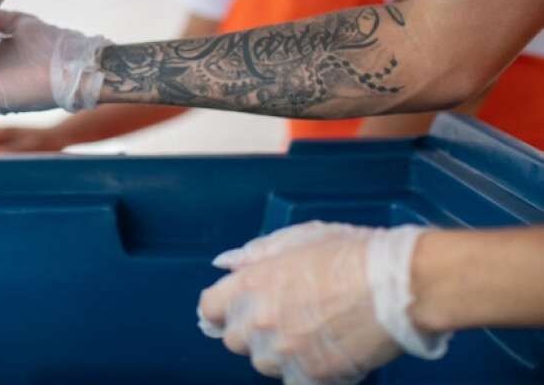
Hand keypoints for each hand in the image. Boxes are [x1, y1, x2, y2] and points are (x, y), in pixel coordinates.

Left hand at [197, 222, 450, 384]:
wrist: (400, 285)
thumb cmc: (355, 256)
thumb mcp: (299, 238)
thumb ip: (257, 254)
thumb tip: (229, 263)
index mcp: (252, 284)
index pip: (210, 308)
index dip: (221, 308)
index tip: (231, 309)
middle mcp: (261, 321)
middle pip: (235, 340)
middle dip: (252, 330)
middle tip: (282, 318)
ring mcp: (285, 353)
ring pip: (264, 364)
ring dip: (279, 353)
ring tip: (310, 334)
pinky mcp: (313, 376)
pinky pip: (293, 383)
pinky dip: (305, 374)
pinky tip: (324, 355)